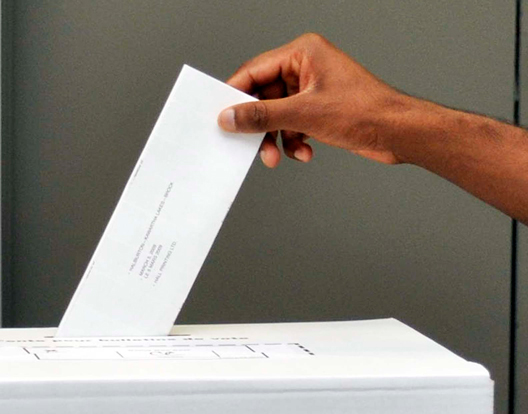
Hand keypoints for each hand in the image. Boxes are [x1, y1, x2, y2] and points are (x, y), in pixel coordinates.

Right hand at [218, 33, 411, 167]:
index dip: (236, 95)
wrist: (396, 132)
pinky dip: (293, 142)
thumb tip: (231, 117)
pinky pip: (291, 125)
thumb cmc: (364, 111)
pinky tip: (304, 152)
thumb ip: (262, 116)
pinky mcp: (319, 109)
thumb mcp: (304, 114)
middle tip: (253, 147)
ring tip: (278, 156)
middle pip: (264, 96)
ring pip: (277, 115)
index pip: (255, 71)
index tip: (222, 117)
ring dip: (276, 139)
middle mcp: (306, 67)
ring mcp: (312, 89)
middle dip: (260, 126)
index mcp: (303, 52)